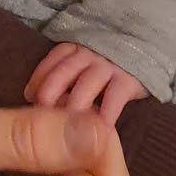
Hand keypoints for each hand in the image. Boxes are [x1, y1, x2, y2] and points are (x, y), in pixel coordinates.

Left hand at [26, 43, 149, 127]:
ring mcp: (109, 65)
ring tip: (66, 125)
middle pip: (65, 72)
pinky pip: (115, 95)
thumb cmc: (107, 61)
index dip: (39, 78)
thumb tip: (30, 95)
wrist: (146, 46)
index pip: (52, 61)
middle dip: (51, 92)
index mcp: (75, 48)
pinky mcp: (129, 79)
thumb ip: (63, 74)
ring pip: (87, 83)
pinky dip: (107, 112)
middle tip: (42, 115)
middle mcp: (89, 54)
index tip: (29, 97)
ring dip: (75, 103)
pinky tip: (99, 129)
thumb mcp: (84, 59)